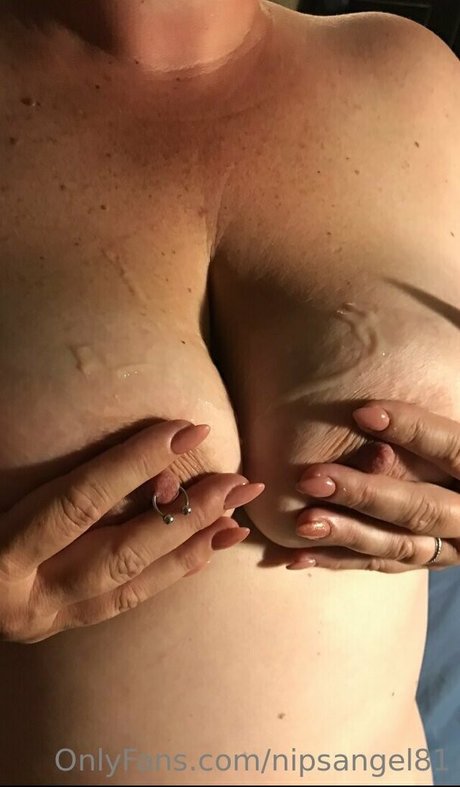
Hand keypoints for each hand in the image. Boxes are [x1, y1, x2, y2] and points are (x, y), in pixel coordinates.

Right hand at [0, 420, 263, 642]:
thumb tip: (117, 453)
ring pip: (131, 588)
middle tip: (236, 480)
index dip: (132, 464)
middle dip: (182, 516)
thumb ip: (34, 479)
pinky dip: (169, 575)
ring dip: (189, 550)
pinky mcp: (58, 625)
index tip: (183, 430)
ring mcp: (45, 620)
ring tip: (236, 518)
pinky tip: (204, 551)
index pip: (77, 504)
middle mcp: (25, 600)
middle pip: (118, 555)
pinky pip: (124, 603)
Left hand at [289, 401, 459, 572]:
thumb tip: (365, 414)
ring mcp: (449, 545)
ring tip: (303, 521)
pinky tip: (302, 553)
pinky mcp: (423, 561)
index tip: (360, 413)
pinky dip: (339, 560)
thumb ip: (418, 421)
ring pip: (400, 546)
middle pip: (421, 508)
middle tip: (311, 479)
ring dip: (347, 533)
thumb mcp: (439, 421)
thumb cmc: (429, 436)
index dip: (412, 429)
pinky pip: (380, 566)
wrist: (449, 481)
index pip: (452, 448)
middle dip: (363, 494)